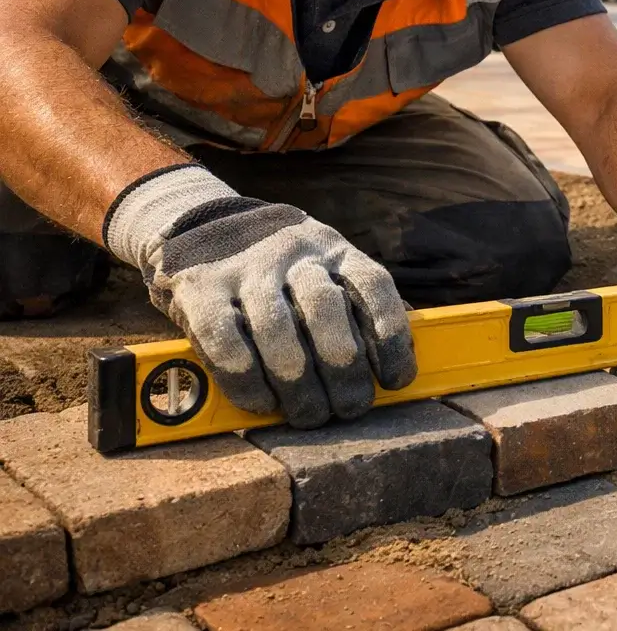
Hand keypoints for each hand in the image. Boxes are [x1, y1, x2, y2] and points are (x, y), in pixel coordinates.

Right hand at [105, 165, 415, 427]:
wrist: (201, 222)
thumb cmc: (281, 271)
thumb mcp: (324, 269)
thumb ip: (355, 307)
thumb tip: (396, 365)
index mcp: (334, 248)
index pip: (373, 285)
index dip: (392, 337)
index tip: (397, 380)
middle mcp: (294, 252)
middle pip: (325, 310)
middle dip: (344, 370)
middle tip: (351, 407)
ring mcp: (245, 269)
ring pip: (277, 330)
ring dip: (298, 385)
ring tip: (310, 414)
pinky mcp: (200, 289)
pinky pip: (225, 342)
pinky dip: (247, 381)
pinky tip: (264, 403)